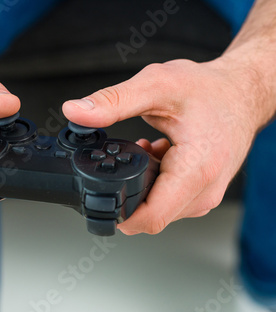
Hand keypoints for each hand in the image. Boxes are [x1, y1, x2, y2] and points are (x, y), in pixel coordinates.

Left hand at [62, 59, 269, 234]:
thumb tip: (75, 112)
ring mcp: (204, 196)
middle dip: (127, 192)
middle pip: (149, 216)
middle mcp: (204, 192)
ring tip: (148, 150)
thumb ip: (113, 102)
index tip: (100, 193)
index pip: (150, 218)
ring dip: (141, 185)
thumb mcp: (157, 86)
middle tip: (129, 157)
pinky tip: (157, 155)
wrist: (244, 92)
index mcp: (197, 171)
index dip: (117, 212)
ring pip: (156, 210)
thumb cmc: (211, 89)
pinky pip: (167, 202)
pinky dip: (154, 182)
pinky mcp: (201, 193)